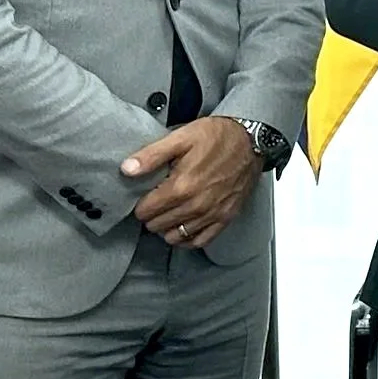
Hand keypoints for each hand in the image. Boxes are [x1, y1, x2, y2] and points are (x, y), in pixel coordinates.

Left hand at [124, 117, 260, 249]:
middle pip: (157, 225)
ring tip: (168, 213)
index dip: (140, 203)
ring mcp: (212, 214)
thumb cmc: (216, 137)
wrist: (251, 140)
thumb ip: (151, 155)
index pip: (145, 211)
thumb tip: (126, 170)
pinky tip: (183, 227)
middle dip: (152, 215)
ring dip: (167, 227)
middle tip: (156, 202)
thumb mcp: (181, 138)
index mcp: (182, 187)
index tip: (146, 195)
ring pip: (175, 236)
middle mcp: (196, 206)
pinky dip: (187, 239)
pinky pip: (199, 241)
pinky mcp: (225, 218)